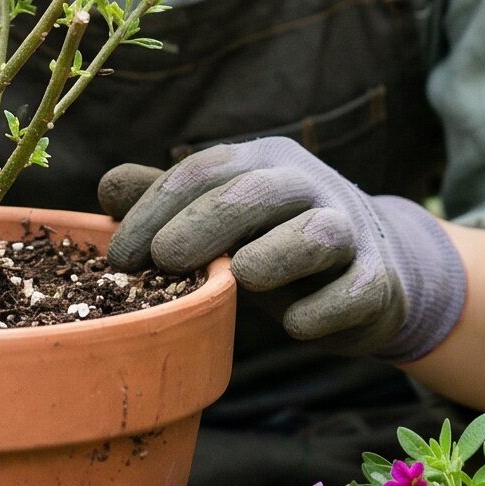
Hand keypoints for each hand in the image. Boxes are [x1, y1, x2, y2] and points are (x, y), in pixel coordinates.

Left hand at [97, 136, 466, 362]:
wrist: (374, 274)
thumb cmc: (277, 242)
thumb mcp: (225, 218)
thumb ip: (170, 201)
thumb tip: (107, 188)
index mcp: (264, 161)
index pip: (204, 170)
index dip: (156, 209)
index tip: (120, 256)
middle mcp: (309, 185)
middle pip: (256, 191)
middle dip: (202, 224)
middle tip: (162, 262)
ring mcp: (351, 231)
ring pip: (317, 233)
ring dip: (274, 255)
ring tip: (239, 278)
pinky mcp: (378, 282)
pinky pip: (354, 292)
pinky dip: (323, 308)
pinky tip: (295, 324)